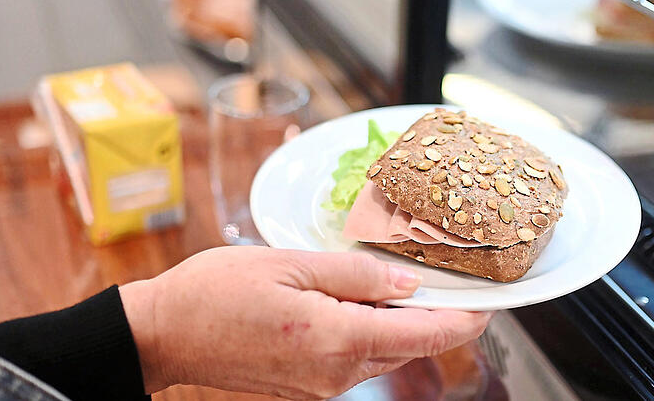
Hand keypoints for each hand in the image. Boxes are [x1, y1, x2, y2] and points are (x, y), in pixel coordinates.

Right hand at [120, 247, 490, 398]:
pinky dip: (369, 333)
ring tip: (400, 283)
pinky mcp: (306, 388)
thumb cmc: (216, 291)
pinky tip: (358, 303)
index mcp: (335, 338)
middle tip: (445, 277)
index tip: (489, 302)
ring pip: (382, 354)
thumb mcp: (290, 264)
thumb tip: (408, 282)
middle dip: (432, 316)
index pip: (422, 335)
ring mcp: (320, 387)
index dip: (463, 319)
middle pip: (407, 346)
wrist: (164, 334)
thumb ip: (356, 274)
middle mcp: (335, 374)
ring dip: (399, 323)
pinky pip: (355, 361)